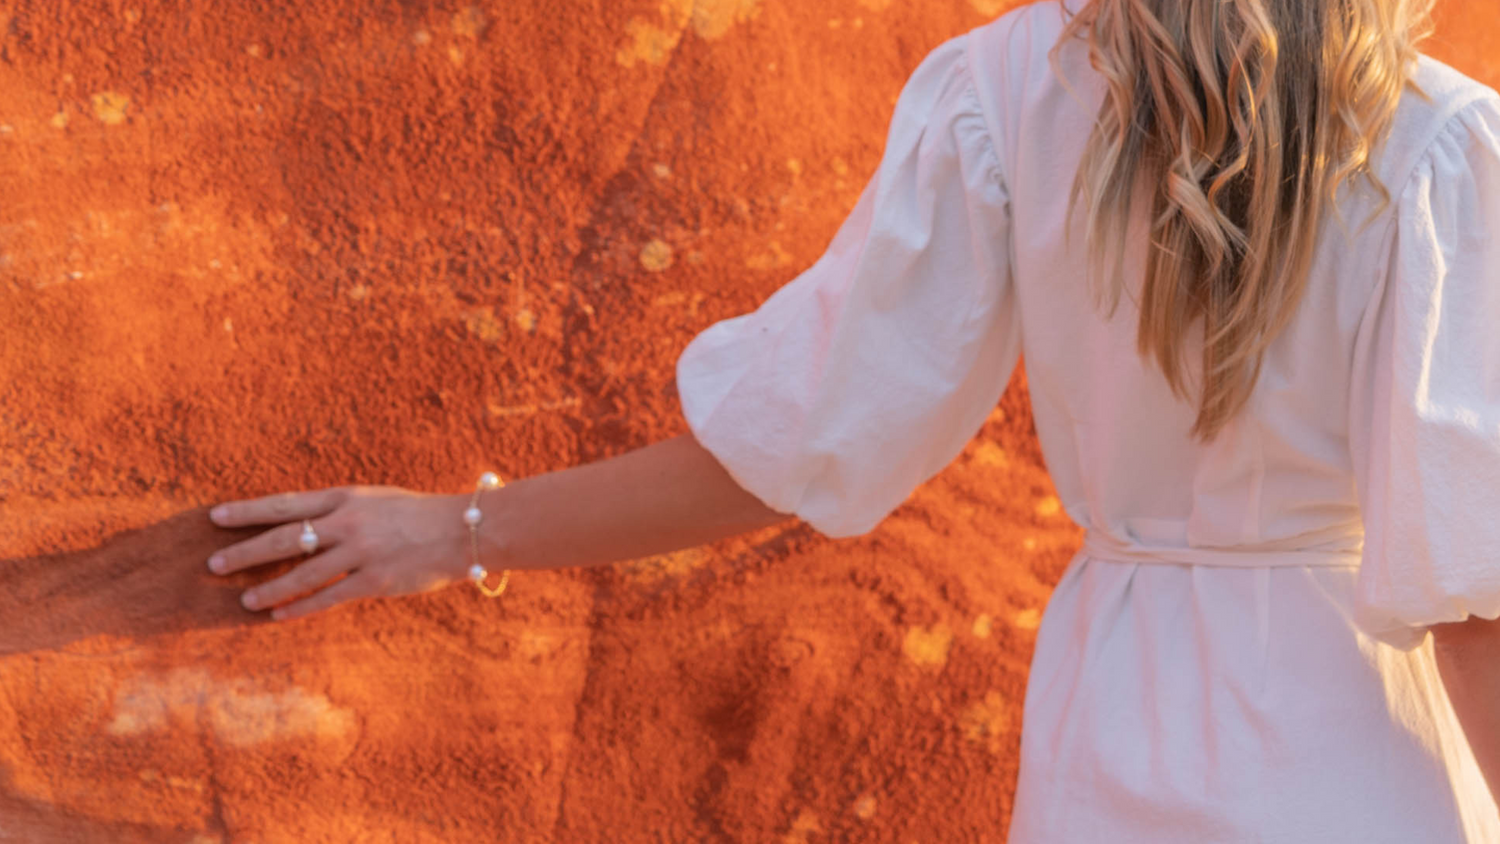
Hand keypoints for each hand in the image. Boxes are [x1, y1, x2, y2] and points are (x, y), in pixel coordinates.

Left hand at [205, 485, 469, 620]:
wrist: (464, 529)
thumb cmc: (420, 514)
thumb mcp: (377, 499)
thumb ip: (343, 510)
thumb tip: (305, 525)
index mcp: (347, 497)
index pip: (286, 504)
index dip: (248, 511)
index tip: (216, 518)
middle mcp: (348, 522)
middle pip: (284, 538)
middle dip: (245, 553)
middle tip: (213, 565)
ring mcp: (361, 552)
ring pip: (302, 573)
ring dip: (269, 588)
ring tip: (244, 600)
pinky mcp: (375, 580)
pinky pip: (329, 597)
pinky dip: (300, 607)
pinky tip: (279, 616)